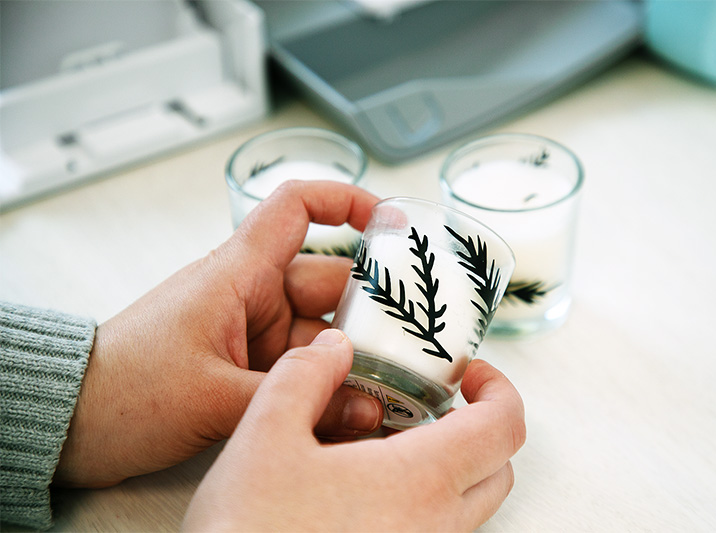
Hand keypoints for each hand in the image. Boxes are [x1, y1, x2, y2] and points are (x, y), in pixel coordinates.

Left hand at [54, 181, 384, 487]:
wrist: (75, 424)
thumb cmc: (125, 389)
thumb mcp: (213, 395)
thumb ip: (291, 398)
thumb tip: (367, 405)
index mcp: (238, 273)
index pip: (296, 208)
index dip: (346, 201)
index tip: (393, 224)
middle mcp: (252, 296)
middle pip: (331, 287)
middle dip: (374, 314)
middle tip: (419, 345)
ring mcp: (253, 335)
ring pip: (322, 337)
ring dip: (354, 366)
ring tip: (394, 397)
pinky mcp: (249, 368)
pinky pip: (303, 372)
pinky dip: (329, 391)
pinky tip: (359, 419)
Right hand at [183, 329, 525, 531]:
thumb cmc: (249, 532)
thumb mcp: (263, 435)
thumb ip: (304, 375)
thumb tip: (333, 347)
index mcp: (418, 481)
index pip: (504, 426)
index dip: (498, 387)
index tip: (468, 373)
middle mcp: (434, 525)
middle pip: (497, 466)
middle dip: (479, 424)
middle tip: (435, 402)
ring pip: (469, 504)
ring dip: (451, 464)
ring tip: (391, 443)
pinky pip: (437, 530)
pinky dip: (424, 499)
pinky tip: (367, 488)